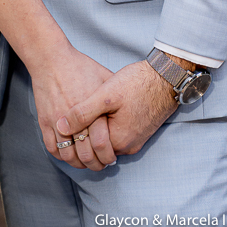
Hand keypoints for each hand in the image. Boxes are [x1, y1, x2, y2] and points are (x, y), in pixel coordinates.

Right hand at [30, 44, 116, 171]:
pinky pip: (52, 147)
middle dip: (95, 164)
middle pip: (85, 154)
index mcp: (91, 109)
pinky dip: (60, 155)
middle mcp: (74, 118)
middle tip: (100, 164)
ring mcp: (57, 121)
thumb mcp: (103, 76)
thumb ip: (116, 92)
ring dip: (78, 163)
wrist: (51, 58)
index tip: (111, 158)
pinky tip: (68, 153)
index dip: (108, 156)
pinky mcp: (44, 121)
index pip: (101, 144)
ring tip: (85, 162)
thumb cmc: (79, 66)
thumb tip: (132, 103)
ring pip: (68, 155)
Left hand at [57, 59, 178, 162]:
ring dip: (97, 128)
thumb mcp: (105, 95)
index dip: (74, 133)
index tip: (68, 117)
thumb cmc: (137, 84)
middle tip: (77, 112)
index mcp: (117, 141)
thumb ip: (83, 113)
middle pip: (97, 146)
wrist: (166, 78)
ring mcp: (135, 140)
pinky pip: (118, 134)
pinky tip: (104, 109)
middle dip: (85, 132)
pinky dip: (108, 125)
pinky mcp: (139, 131)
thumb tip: (61, 127)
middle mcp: (127, 147)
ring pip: (107, 140)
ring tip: (90, 108)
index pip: (87, 148)